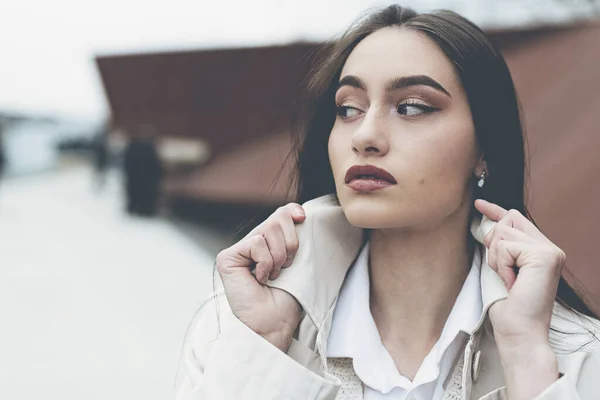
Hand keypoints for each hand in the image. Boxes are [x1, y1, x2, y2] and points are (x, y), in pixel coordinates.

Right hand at [216, 203, 305, 351]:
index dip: (292, 211)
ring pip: (269, 229)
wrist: (274, 324)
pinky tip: (259, 279)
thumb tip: (300, 212)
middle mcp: (250, 243)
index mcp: (268, 243)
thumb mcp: (297, 261)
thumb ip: (293, 236)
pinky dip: (266, 264)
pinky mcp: (227, 257)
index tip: (303, 218)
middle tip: (286, 267)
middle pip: (278, 217)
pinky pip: (257, 244)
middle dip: (291, 244)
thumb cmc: (287, 299)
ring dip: (279, 257)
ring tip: (273, 275)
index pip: (280, 213)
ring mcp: (237, 250)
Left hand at [475, 199, 560, 398]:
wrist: (519, 331)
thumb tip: (485, 225)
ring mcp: (550, 250)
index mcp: (541, 251)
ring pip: (503, 234)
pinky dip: (501, 265)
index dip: (495, 211)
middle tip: (501, 271)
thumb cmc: (508, 308)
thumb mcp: (500, 270)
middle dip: (493, 243)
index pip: (516, 220)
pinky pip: (505, 247)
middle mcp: (550, 248)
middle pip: (507, 221)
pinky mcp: (545, 255)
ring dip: (496, 259)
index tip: (479, 203)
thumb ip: (499, 248)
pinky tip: (512, 282)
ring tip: (508, 280)